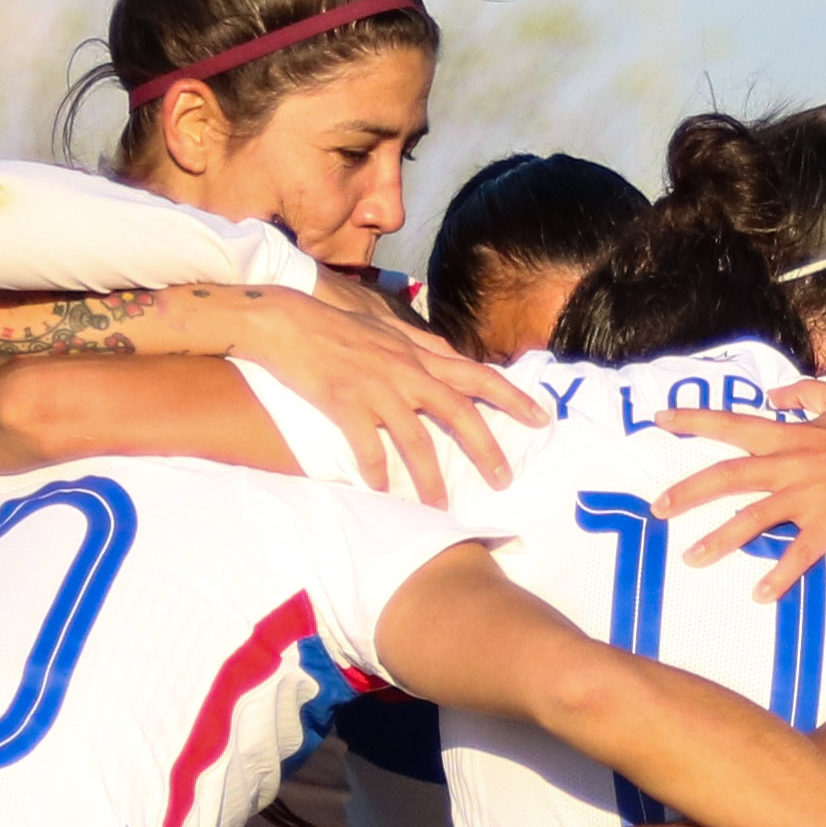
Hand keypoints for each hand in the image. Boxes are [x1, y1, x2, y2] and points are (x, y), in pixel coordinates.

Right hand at [234, 285, 541, 494]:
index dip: (512, 397)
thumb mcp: (387, 328)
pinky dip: (376, 469)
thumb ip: (422, 345)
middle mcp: (405, 370)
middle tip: (503, 480)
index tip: (539, 418)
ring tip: (439, 506)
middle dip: (485, 447)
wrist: (286, 320)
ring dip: (429, 477)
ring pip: (414, 437)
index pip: (477, 374)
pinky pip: (366, 444)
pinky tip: (381, 491)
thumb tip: (453, 354)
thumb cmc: (336, 327)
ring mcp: (375, 386)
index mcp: (418, 354)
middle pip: (458, 411)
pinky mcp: (343, 402)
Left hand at [650, 385, 825, 595]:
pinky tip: (759, 594)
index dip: (694, 420)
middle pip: (728, 476)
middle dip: (687, 492)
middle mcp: (793, 465)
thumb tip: (774, 396)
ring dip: (719, 540)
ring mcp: (811, 498)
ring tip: (691, 557)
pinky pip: (798, 555)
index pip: (734, 425)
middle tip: (656, 508)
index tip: (661, 420)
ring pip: (753, 519)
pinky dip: (778, 576)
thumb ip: (805, 394)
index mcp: (793, 436)